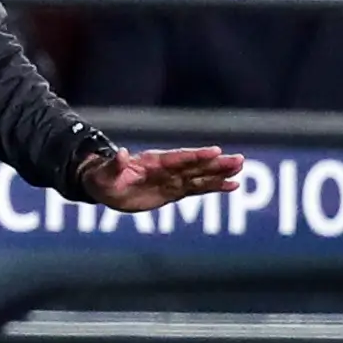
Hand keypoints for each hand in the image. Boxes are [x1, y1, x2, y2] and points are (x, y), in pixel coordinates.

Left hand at [77, 144, 244, 212]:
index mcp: (153, 162)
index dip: (197, 156)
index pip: (178, 158)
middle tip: (239, 160)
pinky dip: (214, 187)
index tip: (215, 151)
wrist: (105, 185)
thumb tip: (120, 153)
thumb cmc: (103, 178)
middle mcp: (167, 169)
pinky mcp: (174, 191)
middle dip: (216, 164)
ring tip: (239, 170)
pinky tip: (232, 185)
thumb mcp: (104, 173)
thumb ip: (114, 165)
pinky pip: (197, 189)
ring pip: (200, 176)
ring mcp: (172, 180)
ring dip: (219, 174)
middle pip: (195, 165)